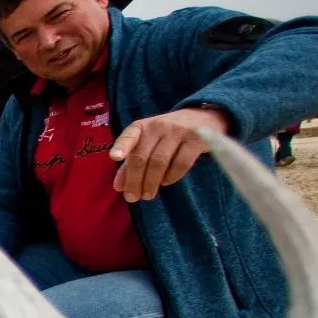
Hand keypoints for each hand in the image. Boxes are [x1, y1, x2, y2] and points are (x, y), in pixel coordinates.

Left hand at [110, 108, 229, 202]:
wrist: (203, 119)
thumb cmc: (167, 135)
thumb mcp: (148, 143)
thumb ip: (132, 162)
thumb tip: (119, 187)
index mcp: (143, 127)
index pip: (130, 135)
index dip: (122, 146)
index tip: (114, 157)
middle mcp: (159, 126)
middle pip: (142, 156)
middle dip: (134, 180)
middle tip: (132, 197)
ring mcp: (178, 132)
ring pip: (160, 161)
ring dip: (151, 182)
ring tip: (147, 195)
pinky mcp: (196, 141)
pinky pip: (181, 163)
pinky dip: (171, 176)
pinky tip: (166, 182)